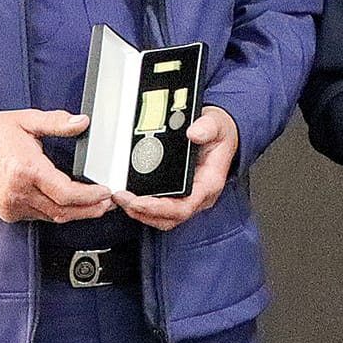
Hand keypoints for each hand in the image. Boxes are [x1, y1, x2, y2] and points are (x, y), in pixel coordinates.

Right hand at [0, 109, 113, 223]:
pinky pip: (39, 216)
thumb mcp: (27, 120)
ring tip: (95, 205)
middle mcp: (18, 192)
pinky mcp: (8, 212)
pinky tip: (70, 205)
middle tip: (108, 203)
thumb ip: (56, 122)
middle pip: (63, 211)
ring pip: (53, 217)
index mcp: (26, 170)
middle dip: (90, 209)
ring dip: (76, 213)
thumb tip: (80, 122)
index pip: (66, 193)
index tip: (106, 192)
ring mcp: (12, 205)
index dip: (90, 197)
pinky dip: (57, 212)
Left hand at [116, 106, 238, 231]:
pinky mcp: (177, 195)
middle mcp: (199, 195)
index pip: (185, 206)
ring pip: (162, 218)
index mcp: (209, 183)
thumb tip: (193, 133)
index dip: (160, 208)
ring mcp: (188, 197)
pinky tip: (128, 198)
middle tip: (121, 198)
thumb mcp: (217, 124)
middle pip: (169, 218)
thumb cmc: (220, 134)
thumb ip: (207, 127)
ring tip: (120, 199)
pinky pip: (159, 210)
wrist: (222, 134)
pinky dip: (141, 208)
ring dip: (139, 213)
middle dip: (142, 212)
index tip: (139, 201)